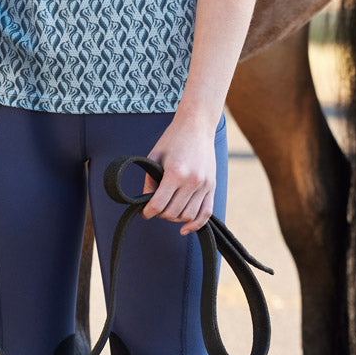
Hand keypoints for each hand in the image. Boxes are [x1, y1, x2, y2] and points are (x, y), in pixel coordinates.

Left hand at [141, 114, 216, 234]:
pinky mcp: (212, 186)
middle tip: (154, 208)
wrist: (196, 125)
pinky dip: (196, 224)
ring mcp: (204, 185)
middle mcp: (192, 181)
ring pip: (188, 216)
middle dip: (160, 214)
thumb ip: (150, 180)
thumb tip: (146, 201)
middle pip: (173, 213)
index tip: (143, 213)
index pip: (159, 204)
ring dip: (175, 218)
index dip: (148, 212)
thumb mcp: (155, 156)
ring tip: (167, 210)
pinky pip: (206, 213)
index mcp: (175, 172)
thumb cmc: (173, 138)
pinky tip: (185, 228)